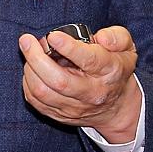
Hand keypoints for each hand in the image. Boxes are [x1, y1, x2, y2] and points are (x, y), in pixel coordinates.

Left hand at [19, 24, 141, 141]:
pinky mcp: (60, 115)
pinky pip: (35, 101)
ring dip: (30, 69)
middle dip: (36, 58)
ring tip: (29, 52)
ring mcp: (75, 107)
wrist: (116, 106)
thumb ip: (116, 37)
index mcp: (110, 72)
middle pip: (59, 80)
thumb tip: (100, 37)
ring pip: (43, 92)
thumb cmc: (115, 69)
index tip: (53, 36)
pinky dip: (28, 83)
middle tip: (26, 40)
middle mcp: (92, 92)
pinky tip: (31, 69)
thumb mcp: (126, 48)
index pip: (89, 60)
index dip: (69, 47)